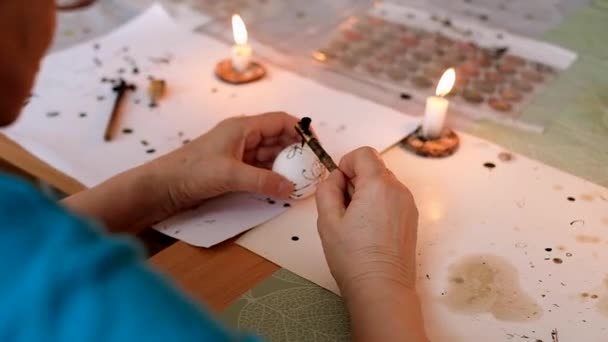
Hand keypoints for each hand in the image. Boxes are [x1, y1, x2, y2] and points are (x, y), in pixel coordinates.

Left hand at [152, 112, 300, 214]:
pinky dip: (272, 176)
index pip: (280, 121)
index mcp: (243, 127)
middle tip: (312, 169)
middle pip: (278, 138)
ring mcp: (238, 152)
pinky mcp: (233, 168)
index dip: (301, 131)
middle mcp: (243, 136)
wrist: (162, 186)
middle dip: (296, 151)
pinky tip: (282, 186)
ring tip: (301, 180)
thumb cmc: (192, 171)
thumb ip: (263, 181)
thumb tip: (291, 188)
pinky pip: (260, 168)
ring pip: (270, 155)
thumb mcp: (230, 175)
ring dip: (285, 165)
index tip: (316, 147)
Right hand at [315, 147, 418, 295]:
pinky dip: (379, 206)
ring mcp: (408, 205)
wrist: (382, 288)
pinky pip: (392, 200)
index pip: (363, 153)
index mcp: (378, 185)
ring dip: (367, 194)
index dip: (346, 164)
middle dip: (355, 181)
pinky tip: (369, 231)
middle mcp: (398, 190)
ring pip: (383, 184)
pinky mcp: (411, 219)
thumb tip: (336, 179)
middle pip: (374, 168)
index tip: (339, 186)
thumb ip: (327, 189)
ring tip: (356, 224)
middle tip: (344, 210)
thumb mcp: (327, 219)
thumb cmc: (354, 257)